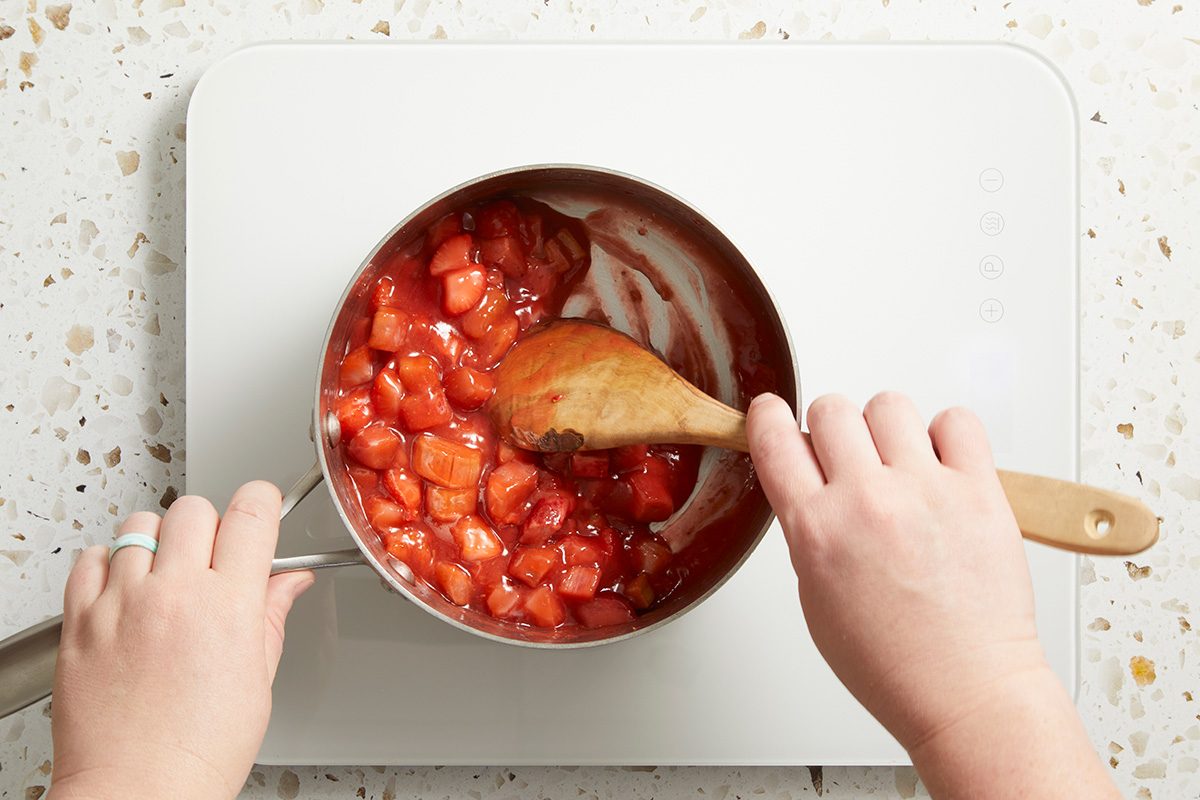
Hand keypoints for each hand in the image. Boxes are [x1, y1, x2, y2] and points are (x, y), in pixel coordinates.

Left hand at [48, 481, 313, 799]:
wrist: (137, 792)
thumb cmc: (198, 752)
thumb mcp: (258, 680)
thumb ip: (271, 615)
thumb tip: (289, 581)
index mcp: (227, 606)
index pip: (251, 512)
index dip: (262, 503)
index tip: (260, 512)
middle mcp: (172, 594)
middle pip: (194, 509)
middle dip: (210, 526)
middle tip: (213, 559)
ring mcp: (121, 604)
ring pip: (139, 525)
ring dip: (158, 542)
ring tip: (164, 577)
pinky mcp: (79, 622)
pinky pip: (89, 559)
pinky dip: (108, 563)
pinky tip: (125, 590)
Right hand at [747, 392, 1117, 798]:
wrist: (967, 692)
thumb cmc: (894, 664)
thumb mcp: (815, 598)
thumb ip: (809, 530)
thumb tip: (811, 484)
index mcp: (816, 530)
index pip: (775, 439)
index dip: (769, 418)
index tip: (772, 413)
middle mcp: (867, 500)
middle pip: (831, 408)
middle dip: (832, 428)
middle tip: (848, 455)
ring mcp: (926, 490)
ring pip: (890, 404)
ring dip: (888, 428)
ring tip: (901, 464)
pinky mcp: (979, 490)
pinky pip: (957, 421)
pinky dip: (947, 435)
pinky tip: (942, 466)